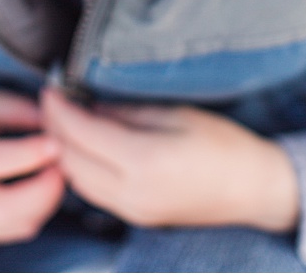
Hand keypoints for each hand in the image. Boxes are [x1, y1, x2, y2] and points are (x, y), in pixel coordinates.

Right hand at [0, 87, 65, 243]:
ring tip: (58, 172)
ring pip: (13, 224)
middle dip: (43, 189)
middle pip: (1, 207)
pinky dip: (40, 211)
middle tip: (64, 164)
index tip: (58, 143)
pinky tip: (46, 188)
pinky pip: (15, 230)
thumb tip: (57, 127)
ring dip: (46, 201)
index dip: (28, 154)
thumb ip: (20, 112)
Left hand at [40, 87, 299, 230]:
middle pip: (71, 161)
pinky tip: (85, 148)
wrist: (254, 188)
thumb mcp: (180, 115)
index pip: (82, 134)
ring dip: (64, 151)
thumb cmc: (225, 144)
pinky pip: (93, 192)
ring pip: (76, 181)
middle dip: (55, 130)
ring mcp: (131, 209)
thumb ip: (131, 113)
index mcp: (144, 161)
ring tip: (65, 122)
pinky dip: (80, 168)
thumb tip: (92, 107)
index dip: (60, 110)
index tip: (51, 88)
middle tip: (52, 102)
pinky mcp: (135, 216)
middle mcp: (130, 192)